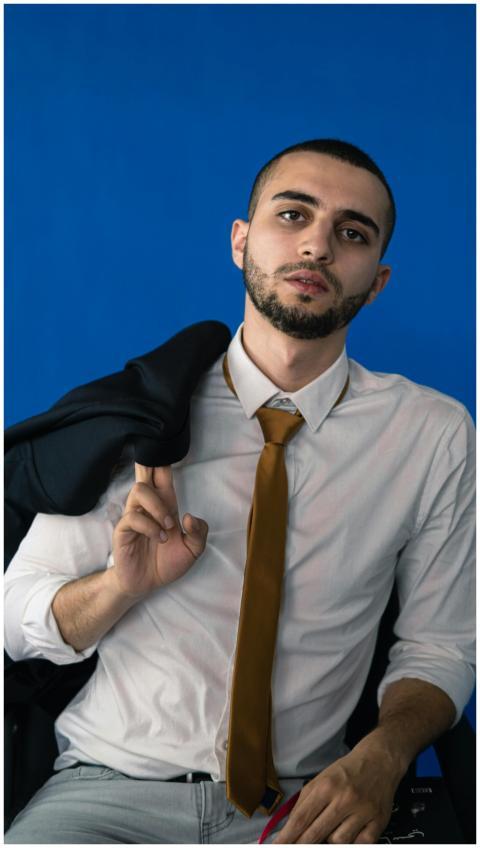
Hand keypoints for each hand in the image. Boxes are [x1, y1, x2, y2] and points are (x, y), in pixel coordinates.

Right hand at [111, 463, 207, 597]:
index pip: (162, 475)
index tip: (165, 443)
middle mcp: (148, 506)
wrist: (147, 584)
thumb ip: (199, 532)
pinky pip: (133, 518)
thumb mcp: (193, 549)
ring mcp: (134, 516)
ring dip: (157, 506)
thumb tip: (188, 516)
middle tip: (153, 457)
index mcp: (165, 504)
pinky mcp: (123, 531)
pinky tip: (159, 538)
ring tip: (167, 526)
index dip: (162, 460)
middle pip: (144, 474)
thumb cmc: (167, 562)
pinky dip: (150, 527)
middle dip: (148, 462)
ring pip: (139, 490)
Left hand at [272, 741, 401, 843]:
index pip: (301, 818)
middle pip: (316, 833)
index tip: (277, 846)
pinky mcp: (378, 821)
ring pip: (338, 841)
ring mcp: (363, 811)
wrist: (379, 760)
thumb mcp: (321, 779)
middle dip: (302, 844)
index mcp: (326, 786)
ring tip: (334, 825)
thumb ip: (304, 802)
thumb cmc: (346, 771)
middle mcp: (344, 798)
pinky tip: (351, 829)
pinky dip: (353, 841)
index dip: (287, 837)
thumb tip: (289, 827)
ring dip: (331, 838)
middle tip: (296, 847)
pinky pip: (359, 844)